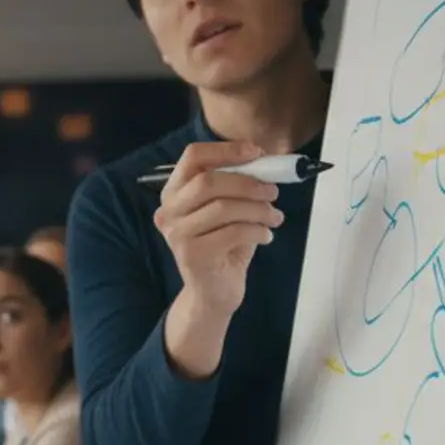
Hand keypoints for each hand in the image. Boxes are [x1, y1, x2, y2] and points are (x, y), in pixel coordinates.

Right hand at [152, 139, 285, 315]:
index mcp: (174, 193)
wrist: (213, 294)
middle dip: (247, 183)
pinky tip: (265, 236)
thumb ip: (237, 186)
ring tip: (275, 217)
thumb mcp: (228, 211)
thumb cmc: (223, 247)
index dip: (225, 150)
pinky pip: (233, 232)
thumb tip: (265, 162)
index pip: (193, 157)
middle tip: (273, 191)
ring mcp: (177, 234)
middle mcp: (169, 211)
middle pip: (207, 182)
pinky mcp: (193, 255)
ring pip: (223, 208)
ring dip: (258, 209)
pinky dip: (257, 230)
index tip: (256, 152)